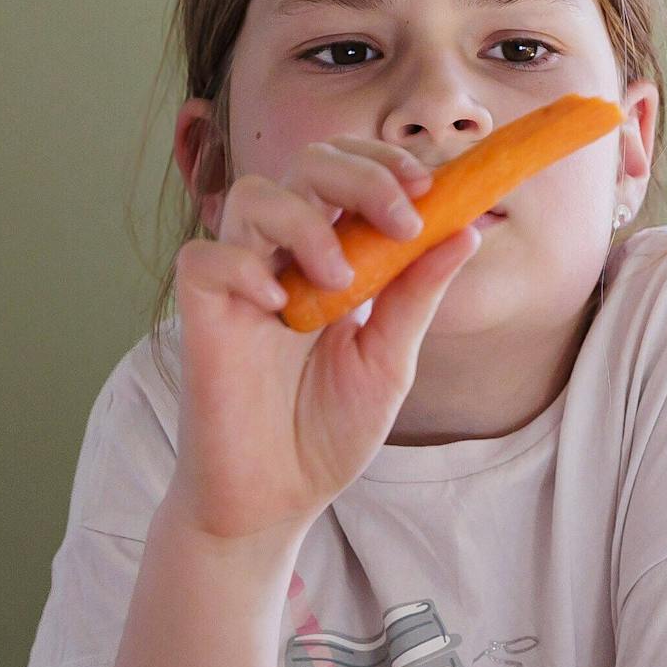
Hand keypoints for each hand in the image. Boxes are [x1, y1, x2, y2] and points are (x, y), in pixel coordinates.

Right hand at [163, 135, 483, 546]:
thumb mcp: (388, 361)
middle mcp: (282, 258)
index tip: (429, 189)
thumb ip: (417, 295)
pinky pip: (204, 260)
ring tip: (342, 280)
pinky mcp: (200, 315)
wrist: (276, 500)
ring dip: (307, 221)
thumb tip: (466, 231)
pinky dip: (243, 268)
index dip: (385, 166)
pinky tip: (279, 306)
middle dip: (360, 177)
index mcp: (329, 258)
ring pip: (253, 197)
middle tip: (402, 221)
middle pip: (306, 166)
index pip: (349, 176)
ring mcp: (238, 283)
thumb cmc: (325, 432)